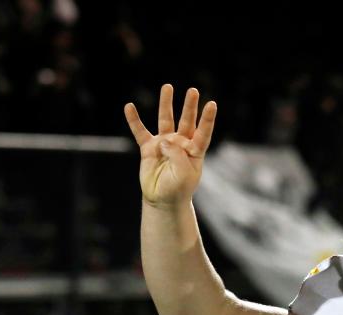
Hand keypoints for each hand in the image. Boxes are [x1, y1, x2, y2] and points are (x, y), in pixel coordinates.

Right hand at [125, 84, 216, 206]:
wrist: (162, 200)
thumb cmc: (178, 189)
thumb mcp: (183, 173)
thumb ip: (177, 155)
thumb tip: (164, 140)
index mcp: (195, 151)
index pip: (203, 132)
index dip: (207, 119)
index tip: (212, 104)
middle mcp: (181, 144)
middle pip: (186, 121)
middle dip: (189, 106)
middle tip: (193, 91)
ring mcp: (165, 144)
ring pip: (165, 120)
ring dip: (166, 104)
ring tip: (168, 87)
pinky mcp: (148, 148)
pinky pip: (140, 131)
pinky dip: (134, 120)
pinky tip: (129, 107)